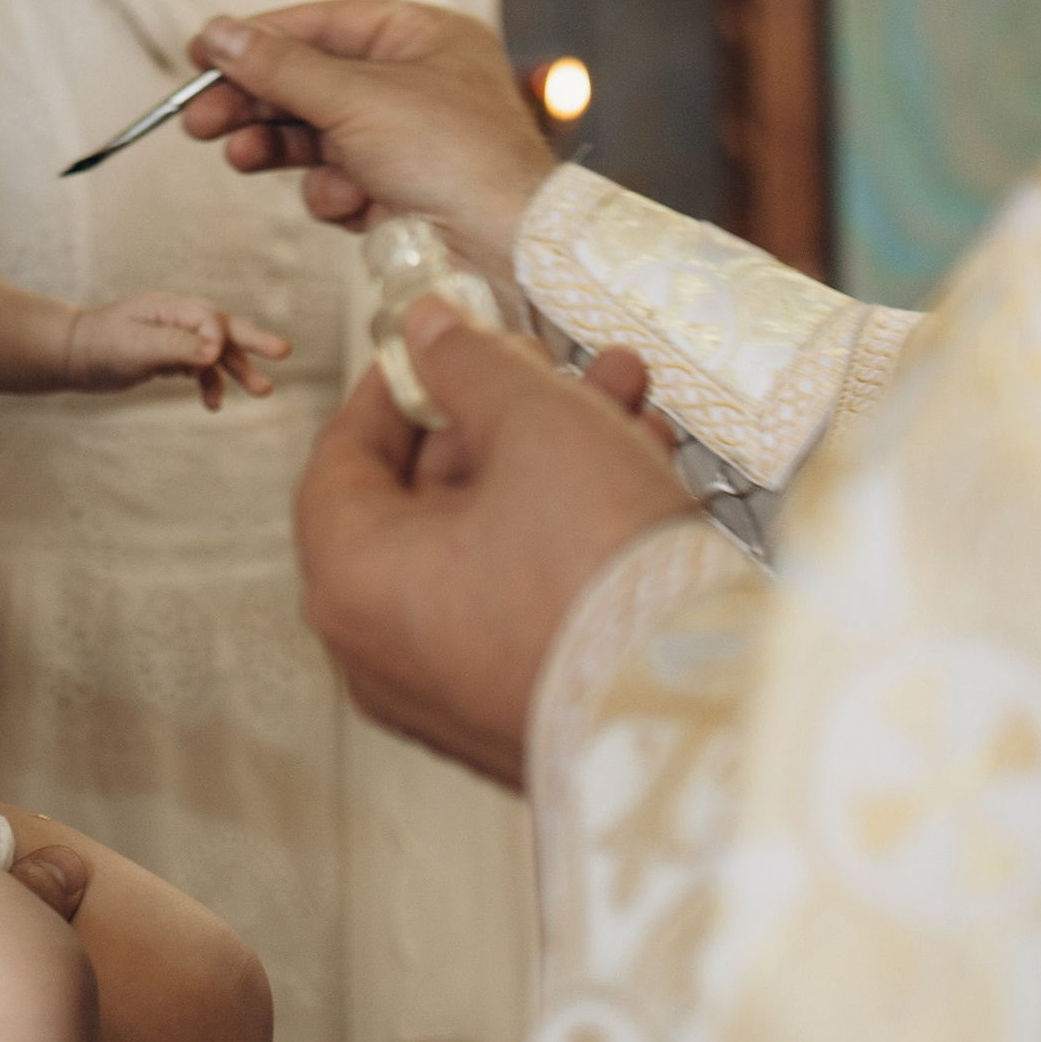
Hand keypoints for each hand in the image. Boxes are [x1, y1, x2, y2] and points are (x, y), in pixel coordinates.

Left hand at [64, 293, 291, 411]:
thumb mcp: (137, 346)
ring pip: (216, 352)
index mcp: (171, 307)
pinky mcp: (169, 356)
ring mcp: (175, 337)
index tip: (211, 361)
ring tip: (263, 391)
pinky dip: (210, 384)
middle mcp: (178, 318)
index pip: (209, 318)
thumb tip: (215, 350)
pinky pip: (200, 368)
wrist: (72, 356)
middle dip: (254, 342)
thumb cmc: (100, 345)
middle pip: (224, 328)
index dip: (217, 338)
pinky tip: (214, 404)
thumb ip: (177, 346)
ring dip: (238, 371)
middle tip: (284, 352)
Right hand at [183, 0, 555, 299]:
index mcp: (425, 38)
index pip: (325, 24)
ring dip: (279, 148)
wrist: (506, 251)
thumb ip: (280, 67)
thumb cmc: (460, 160)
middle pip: (312, 82)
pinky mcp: (400, 192)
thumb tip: (221, 34)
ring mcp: (409, 140)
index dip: (260, 37)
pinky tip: (343, 202)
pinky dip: (332, 193)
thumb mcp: (357, 98)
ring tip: (241, 156)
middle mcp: (418, 84)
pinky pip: (340, 182)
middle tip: (200, 118)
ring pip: (318, 135)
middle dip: (256, 103)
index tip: (204, 52)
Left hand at [296, 305, 690, 785]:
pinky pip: (526, 596)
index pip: (342, 461)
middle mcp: (384, 650)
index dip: (393, 386)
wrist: (698, 715)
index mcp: (352, 582)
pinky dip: (571, 529)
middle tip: (551, 359)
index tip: (436, 342)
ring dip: (553, 458)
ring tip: (625, 395)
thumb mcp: (535, 426)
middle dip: (501, 413)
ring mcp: (452, 692)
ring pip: (490, 541)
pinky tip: (643, 464)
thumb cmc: (595, 568)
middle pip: (426, 498)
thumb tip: (428, 326)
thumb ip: (473, 364)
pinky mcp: (521, 711)